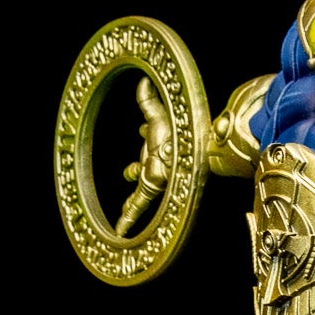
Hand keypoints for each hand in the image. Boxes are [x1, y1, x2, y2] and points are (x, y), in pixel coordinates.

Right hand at [115, 77, 172, 236]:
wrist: (193, 145)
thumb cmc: (180, 130)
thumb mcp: (158, 116)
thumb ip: (148, 102)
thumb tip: (143, 83)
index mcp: (158, 145)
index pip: (151, 141)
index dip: (146, 134)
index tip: (143, 129)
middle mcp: (155, 163)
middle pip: (141, 170)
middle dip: (133, 171)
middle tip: (127, 172)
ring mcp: (153, 178)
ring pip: (139, 196)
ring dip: (131, 206)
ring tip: (123, 222)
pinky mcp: (152, 187)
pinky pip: (137, 207)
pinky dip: (127, 219)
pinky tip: (120, 232)